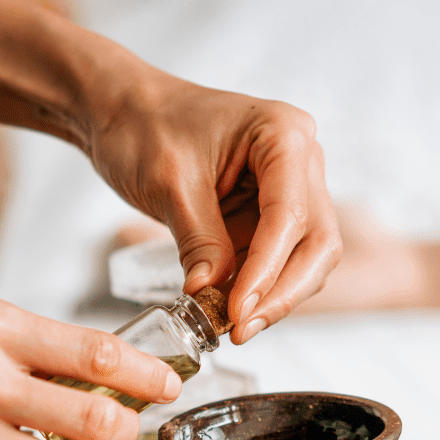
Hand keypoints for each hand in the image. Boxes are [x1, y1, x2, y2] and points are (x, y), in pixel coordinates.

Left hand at [83, 57, 342, 342]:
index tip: (238, 311)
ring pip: (306, 256)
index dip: (267, 270)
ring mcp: (290, 186)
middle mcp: (300, 158)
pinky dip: (257, 286)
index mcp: (283, 135)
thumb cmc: (144, 124)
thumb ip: (198, 240)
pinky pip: (278, 258)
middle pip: (317, 240)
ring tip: (229, 325)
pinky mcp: (270, 210)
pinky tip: (227, 308)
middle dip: (282, 291)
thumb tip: (211, 294)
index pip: (291, 214)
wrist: (122, 110)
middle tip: (240, 329)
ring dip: (273, 295)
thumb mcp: (169, 184)